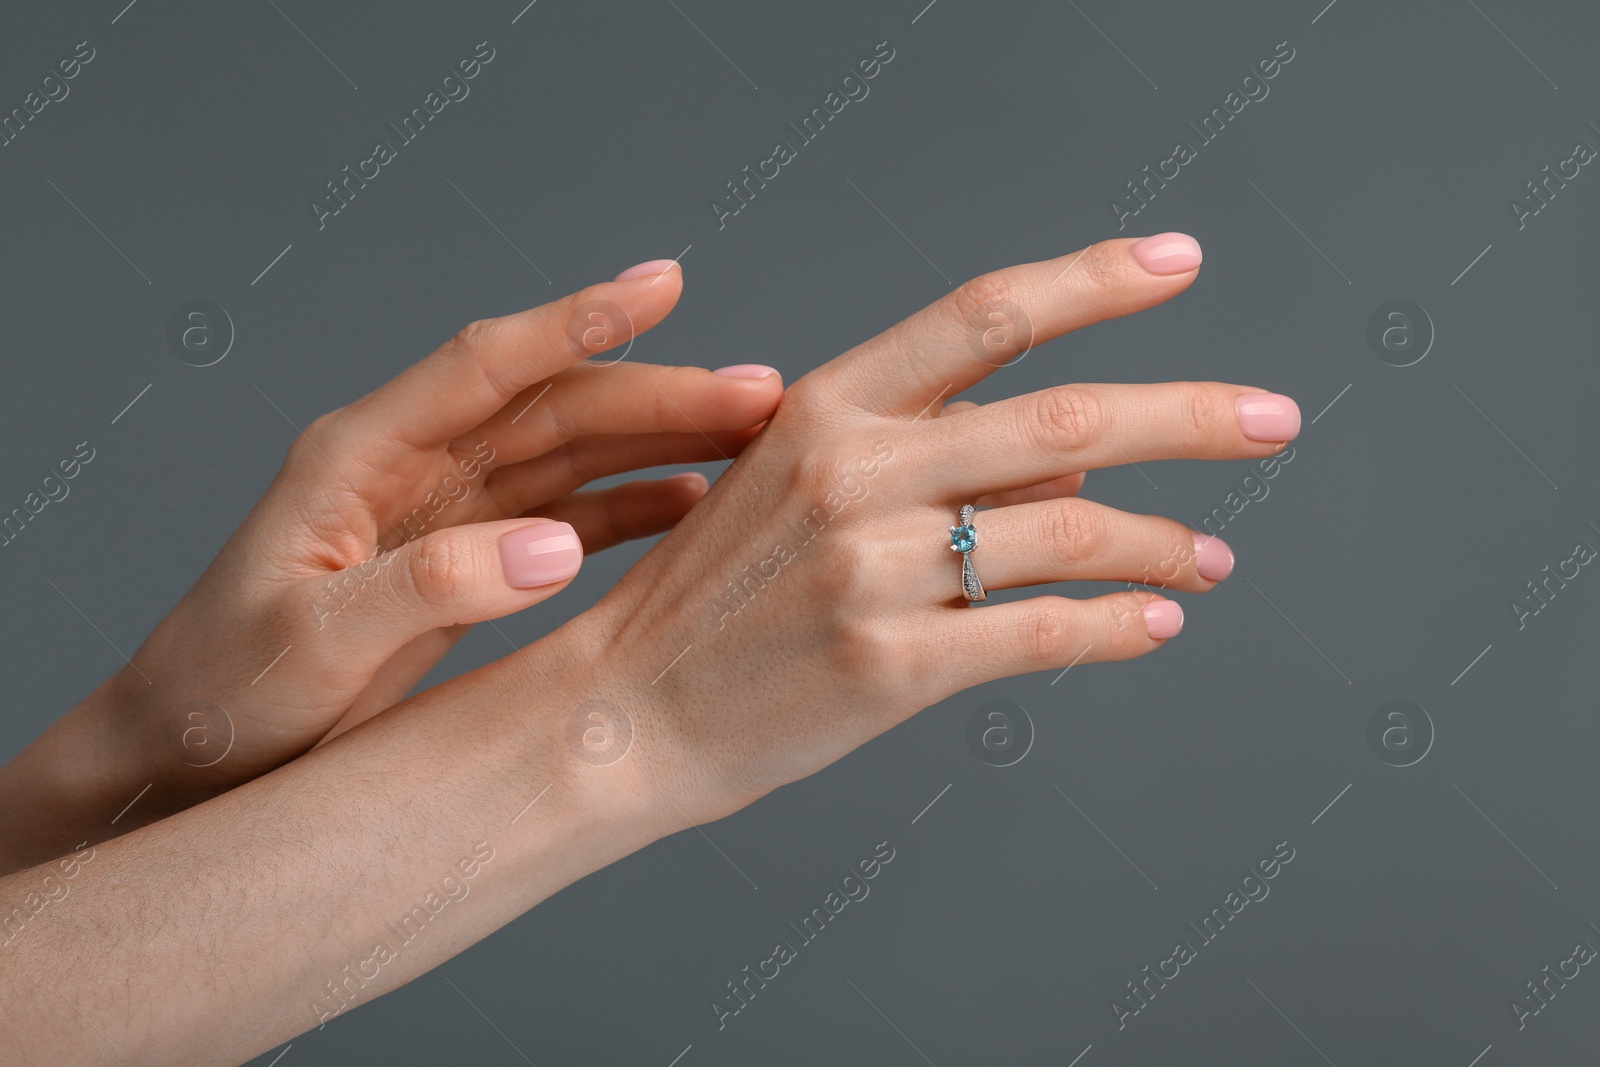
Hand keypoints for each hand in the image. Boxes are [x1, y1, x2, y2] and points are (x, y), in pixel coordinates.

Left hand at [52, 261, 783, 821]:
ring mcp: (445, 507)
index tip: (661, 285)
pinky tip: (693, 501)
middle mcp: (410, 463)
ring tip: (754, 437)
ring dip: (661, 437)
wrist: (194, 753)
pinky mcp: (468, 556)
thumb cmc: (228, 695)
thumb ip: (429, 588)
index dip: (576, 322)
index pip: (483, 365)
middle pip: (554, 404)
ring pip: (573, 451)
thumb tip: (553, 548)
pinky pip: (568, 513)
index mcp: (358, 454)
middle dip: (659, 390)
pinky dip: (633, 505)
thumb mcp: (314, 644)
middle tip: (762, 393)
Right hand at [534, 235, 1299, 822]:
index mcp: (827, 404)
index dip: (1094, 279)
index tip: (1180, 264)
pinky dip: (1117, 625)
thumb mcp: (792, 485)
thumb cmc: (713, 594)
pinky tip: (1154, 623)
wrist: (629, 709)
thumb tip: (1076, 451)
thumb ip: (923, 452)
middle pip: (1068, 416)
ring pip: (1071, 531)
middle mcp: (855, 471)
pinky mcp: (890, 665)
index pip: (986, 314)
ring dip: (1165, 544)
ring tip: (1208, 560)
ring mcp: (872, 569)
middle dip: (1193, 414)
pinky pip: (1044, 631)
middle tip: (1274, 418)